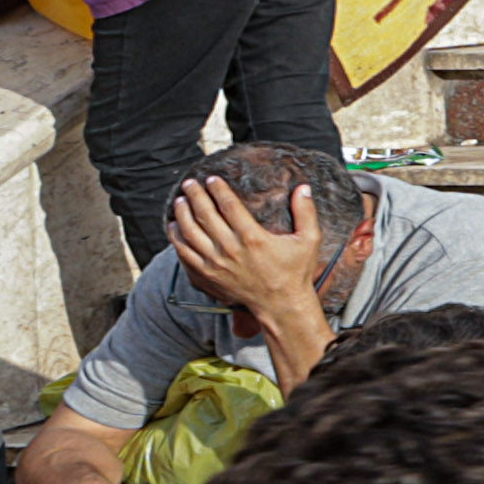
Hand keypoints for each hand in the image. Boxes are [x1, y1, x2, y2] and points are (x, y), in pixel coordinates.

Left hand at [170, 177, 325, 348]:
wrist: (281, 304)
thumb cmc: (295, 272)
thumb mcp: (309, 240)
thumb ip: (306, 212)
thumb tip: (303, 188)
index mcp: (253, 237)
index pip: (229, 205)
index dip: (218, 189)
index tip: (212, 179)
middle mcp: (230, 249)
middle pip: (205, 215)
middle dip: (195, 195)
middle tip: (190, 184)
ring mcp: (215, 263)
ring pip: (190, 233)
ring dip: (182, 214)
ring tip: (180, 201)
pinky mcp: (206, 276)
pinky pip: (184, 253)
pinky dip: (176, 238)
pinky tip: (174, 227)